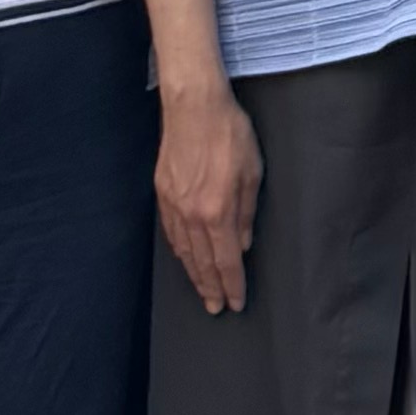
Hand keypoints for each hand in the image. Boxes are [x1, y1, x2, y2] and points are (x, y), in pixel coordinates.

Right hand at [155, 81, 260, 311]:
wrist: (193, 106)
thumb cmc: (230, 134)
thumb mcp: (252, 173)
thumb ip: (248, 212)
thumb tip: (244, 243)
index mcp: (217, 212)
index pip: (226, 261)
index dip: (232, 284)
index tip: (235, 303)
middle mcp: (192, 215)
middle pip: (201, 262)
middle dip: (210, 288)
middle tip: (215, 308)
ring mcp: (174, 205)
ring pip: (183, 251)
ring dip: (193, 274)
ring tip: (202, 289)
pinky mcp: (162, 193)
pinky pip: (171, 232)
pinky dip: (179, 251)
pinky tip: (184, 257)